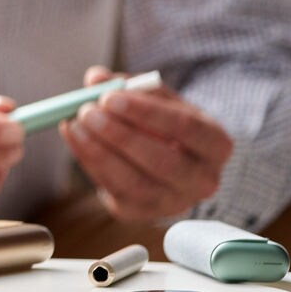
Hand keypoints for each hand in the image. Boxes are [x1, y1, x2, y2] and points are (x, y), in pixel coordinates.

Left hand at [60, 66, 232, 220]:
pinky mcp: (141, 213)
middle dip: (119, 135)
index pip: (186, 128)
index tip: (109, 97)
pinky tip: (75, 139)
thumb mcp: (159, 99)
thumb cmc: (166, 124)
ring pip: (134, 182)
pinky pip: (113, 190)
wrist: (171, 164)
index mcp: (216, 145)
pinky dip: (89, 162)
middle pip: (161, 161)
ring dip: (98, 152)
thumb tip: (96, 78)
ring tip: (74, 124)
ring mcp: (173, 201)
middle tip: (87, 111)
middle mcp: (202, 180)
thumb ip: (131, 86)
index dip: (146, 113)